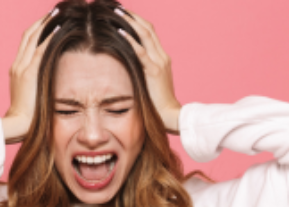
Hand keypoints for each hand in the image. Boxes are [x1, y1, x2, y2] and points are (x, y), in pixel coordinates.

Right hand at [2, 9, 59, 143]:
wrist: (17, 124)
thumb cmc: (28, 116)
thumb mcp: (31, 96)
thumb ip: (37, 85)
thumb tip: (50, 83)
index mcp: (17, 69)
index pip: (26, 43)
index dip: (37, 30)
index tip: (49, 21)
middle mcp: (18, 64)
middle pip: (28, 35)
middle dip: (41, 22)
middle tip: (54, 11)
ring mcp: (22, 67)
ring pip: (33, 37)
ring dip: (46, 23)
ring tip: (57, 12)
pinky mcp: (29, 72)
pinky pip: (40, 49)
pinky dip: (49, 36)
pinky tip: (59, 26)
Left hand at [115, 7, 181, 134]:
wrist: (170, 114)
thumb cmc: (158, 103)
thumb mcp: (151, 83)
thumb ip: (143, 72)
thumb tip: (127, 67)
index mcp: (162, 58)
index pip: (150, 33)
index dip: (138, 22)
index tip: (126, 14)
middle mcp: (162, 56)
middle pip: (148, 29)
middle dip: (133, 17)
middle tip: (120, 8)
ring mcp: (159, 62)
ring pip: (145, 35)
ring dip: (130, 22)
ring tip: (118, 13)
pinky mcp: (154, 71)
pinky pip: (141, 52)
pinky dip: (130, 40)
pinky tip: (120, 31)